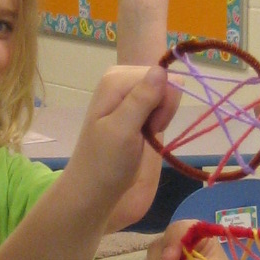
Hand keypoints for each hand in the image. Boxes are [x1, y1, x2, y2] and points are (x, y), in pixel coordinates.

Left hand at [62, 65, 175, 217]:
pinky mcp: (135, 107)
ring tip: (142, 135)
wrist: (93, 190)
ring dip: (161, 117)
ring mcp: (128, 94)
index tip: (149, 127)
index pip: (163, 77)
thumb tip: (161, 69)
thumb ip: (142, 99)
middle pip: (166, 83)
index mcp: (116, 79)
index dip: (163, 103)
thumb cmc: (105, 164)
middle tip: (145, 132)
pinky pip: (161, 105)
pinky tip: (146, 134)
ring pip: (166, 95)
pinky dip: (159, 121)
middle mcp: (122, 80)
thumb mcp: (123, 131)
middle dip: (162, 110)